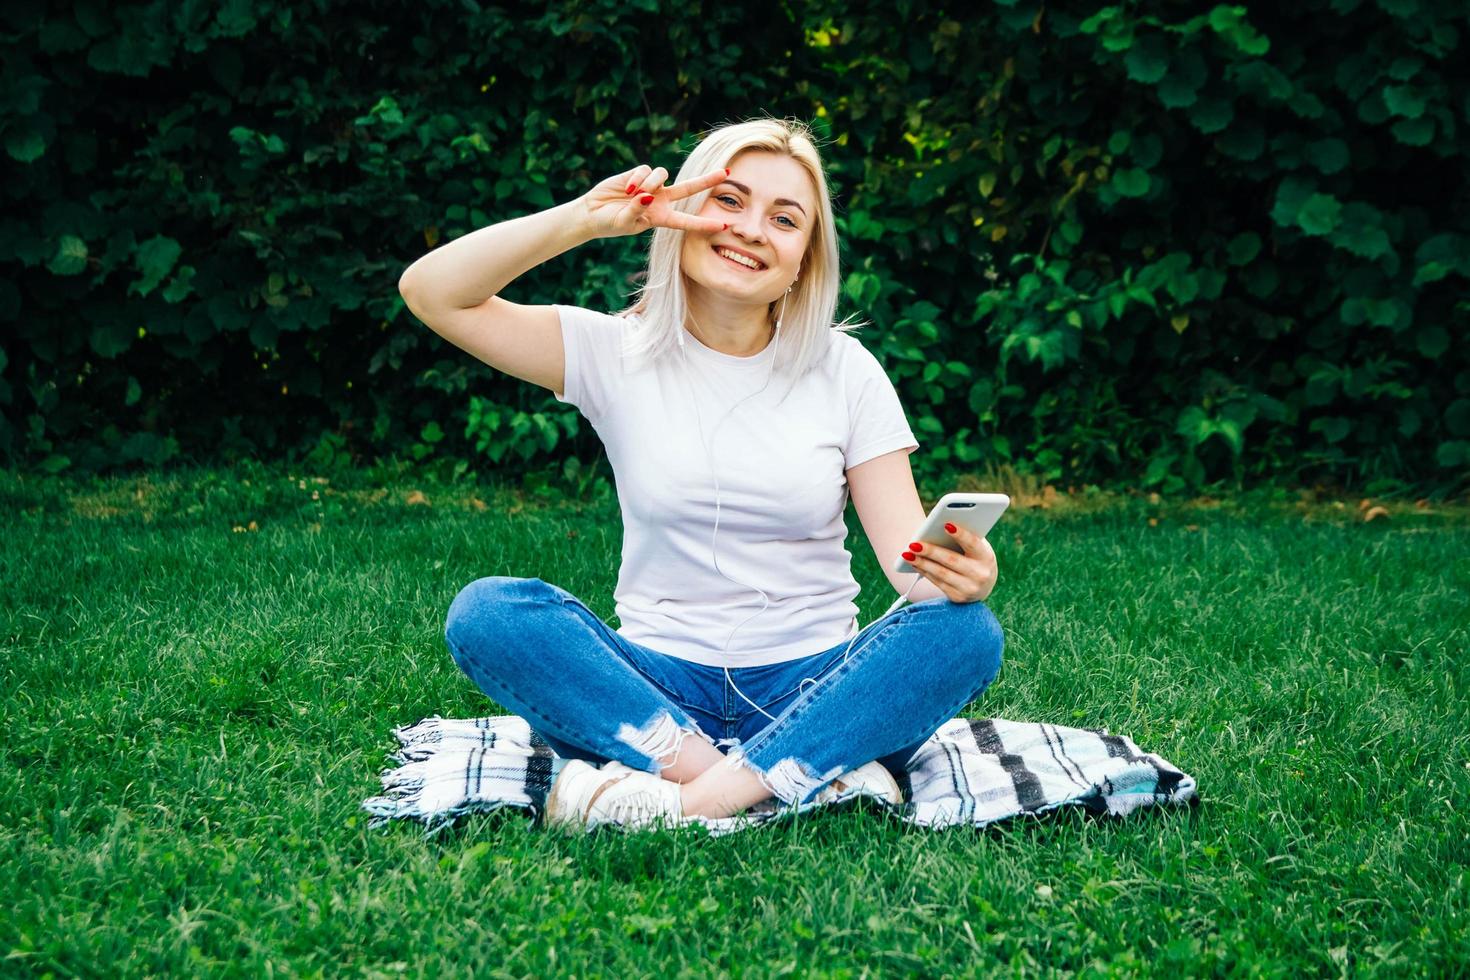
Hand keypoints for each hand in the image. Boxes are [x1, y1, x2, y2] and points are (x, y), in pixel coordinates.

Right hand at [578, 163, 728, 239]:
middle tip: (726, 173)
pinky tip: (627, 188)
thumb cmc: (610, 223)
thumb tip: (648, 195)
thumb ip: (637, 210)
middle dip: (707, 180)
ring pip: (663, 175)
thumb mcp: (624, 223)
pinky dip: (637, 178)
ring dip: (650, 183)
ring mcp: (651, 186)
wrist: (592, 213)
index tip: (724, 226)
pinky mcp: (639, 174)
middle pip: (689, 188)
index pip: (687, 221)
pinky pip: (646, 170)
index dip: (704, 224)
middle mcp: (660, 200)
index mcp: (661, 218)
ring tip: (633, 194)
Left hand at [901, 522, 997, 603]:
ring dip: (922, 563)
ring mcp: (969, 588)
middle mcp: (980, 575)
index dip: (961, 534)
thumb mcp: (976, 548)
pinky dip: (924, 571)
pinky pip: (937, 582)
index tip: (946, 524)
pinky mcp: (957, 597)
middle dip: (931, 551)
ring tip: (907, 554)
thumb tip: (940, 525)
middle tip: (913, 543)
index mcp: (987, 557)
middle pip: (951, 560)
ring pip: (941, 573)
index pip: (973, 544)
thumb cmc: (975, 558)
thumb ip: (964, 538)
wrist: (982, 586)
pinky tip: (914, 563)